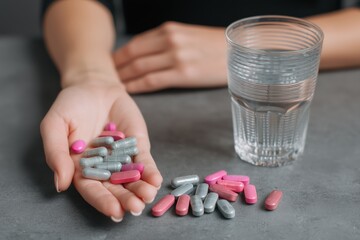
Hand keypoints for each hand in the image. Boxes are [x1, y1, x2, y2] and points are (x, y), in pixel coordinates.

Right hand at [40, 75, 161, 220]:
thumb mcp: (54, 125)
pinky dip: (150, 171)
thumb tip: (60, 185)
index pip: (92, 189)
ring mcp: (122, 157)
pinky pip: (144, 161)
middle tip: (136, 208)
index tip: (114, 211)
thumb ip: (56, 153)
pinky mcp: (136, 145)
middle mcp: (103, 167)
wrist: (93, 85)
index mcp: (81, 168)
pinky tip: (156, 180)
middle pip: (115, 187)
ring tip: (148, 197)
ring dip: (141, 189)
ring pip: (132, 178)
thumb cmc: (70, 106)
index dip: (102, 201)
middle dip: (126, 199)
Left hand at [113, 22, 226, 92]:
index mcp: (169, 30)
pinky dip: (137, 86)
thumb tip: (146, 55)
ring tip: (112, 87)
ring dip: (123, 78)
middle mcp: (169, 40)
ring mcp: (176, 56)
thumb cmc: (213, 47)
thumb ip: (166, 43)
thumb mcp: (187, 36)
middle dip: (116, 67)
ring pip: (139, 68)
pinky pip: (152, 81)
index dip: (119, 56)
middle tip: (103, 78)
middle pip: (133, 55)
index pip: (135, 44)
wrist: (239, 52)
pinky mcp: (183, 73)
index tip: (109, 65)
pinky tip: (128, 92)